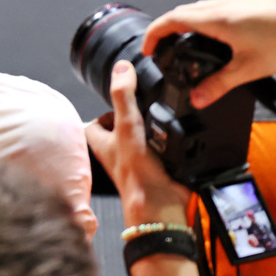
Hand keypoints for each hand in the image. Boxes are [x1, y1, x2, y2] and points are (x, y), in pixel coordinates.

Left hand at [84, 61, 189, 227]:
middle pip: (121, 131)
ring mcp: (139, 163)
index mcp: (102, 143)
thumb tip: (121, 68)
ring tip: (164, 122)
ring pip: (142, 141)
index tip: (122, 99)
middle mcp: (118, 154)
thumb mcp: (127, 126)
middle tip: (147, 108)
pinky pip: (163, 153)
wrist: (162, 208)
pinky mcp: (159, 170)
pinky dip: (171, 146)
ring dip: (154, 132)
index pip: (95, 123)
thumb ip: (123, 96)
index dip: (106, 111)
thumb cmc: (137, 174)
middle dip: (134, 119)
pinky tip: (181, 139)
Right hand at [143, 0, 275, 106]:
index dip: (154, 34)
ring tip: (181, 42)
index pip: (171, 20)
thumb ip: (219, 85)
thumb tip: (199, 99)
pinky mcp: (245, 6)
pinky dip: (200, 20)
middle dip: (165, 29)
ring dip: (182, 22)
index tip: (147, 49)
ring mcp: (234, 4)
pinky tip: (211, 36)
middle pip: (180, 12)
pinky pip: (212, 9)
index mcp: (215, 18)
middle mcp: (221, 7)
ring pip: (197, 9)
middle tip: (160, 47)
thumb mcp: (248, 69)